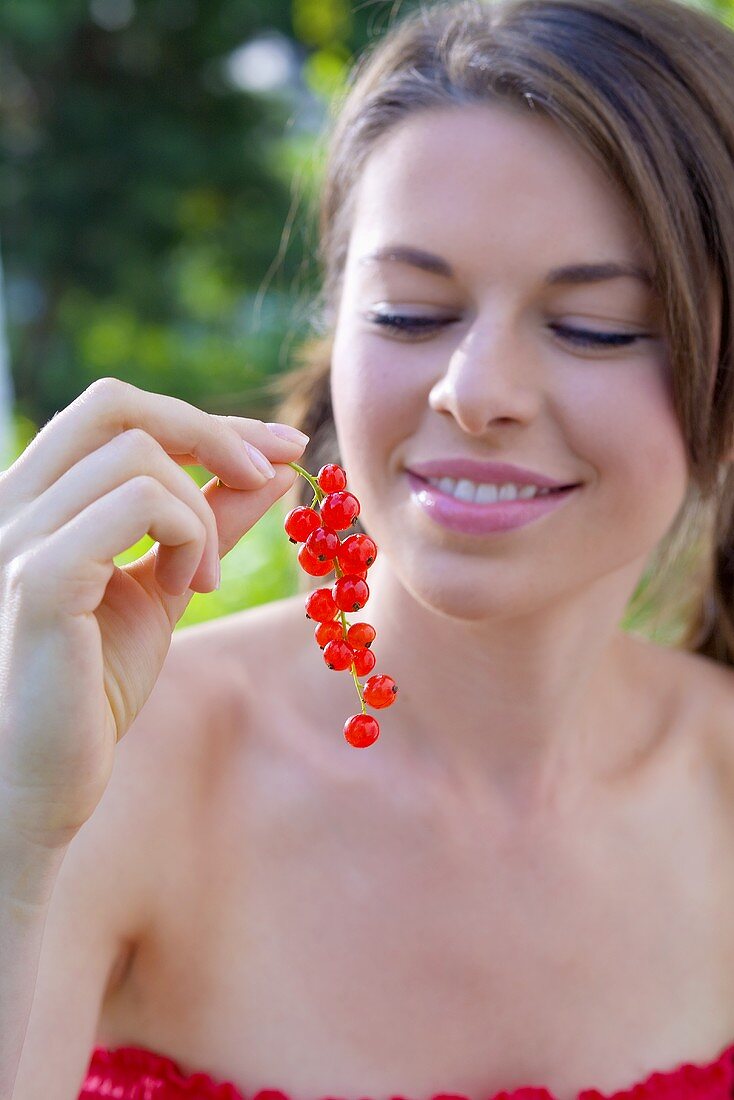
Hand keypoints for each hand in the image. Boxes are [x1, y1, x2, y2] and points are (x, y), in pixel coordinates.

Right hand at [0, 377, 306, 849]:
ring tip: (204, 579)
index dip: (204, 421)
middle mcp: (10, 504)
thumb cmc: (90, 689)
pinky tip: (192, 587)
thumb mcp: (163, 588)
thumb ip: (208, 523)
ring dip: (201, 510)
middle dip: (210, 431)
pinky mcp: (39, 582)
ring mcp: (17, 539)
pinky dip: (186, 532)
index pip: (114, 414)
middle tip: (266, 477)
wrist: (37, 782)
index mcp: (33, 501)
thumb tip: (271, 467)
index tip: (278, 447)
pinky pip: (133, 506)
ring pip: (137, 456)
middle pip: (115, 405)